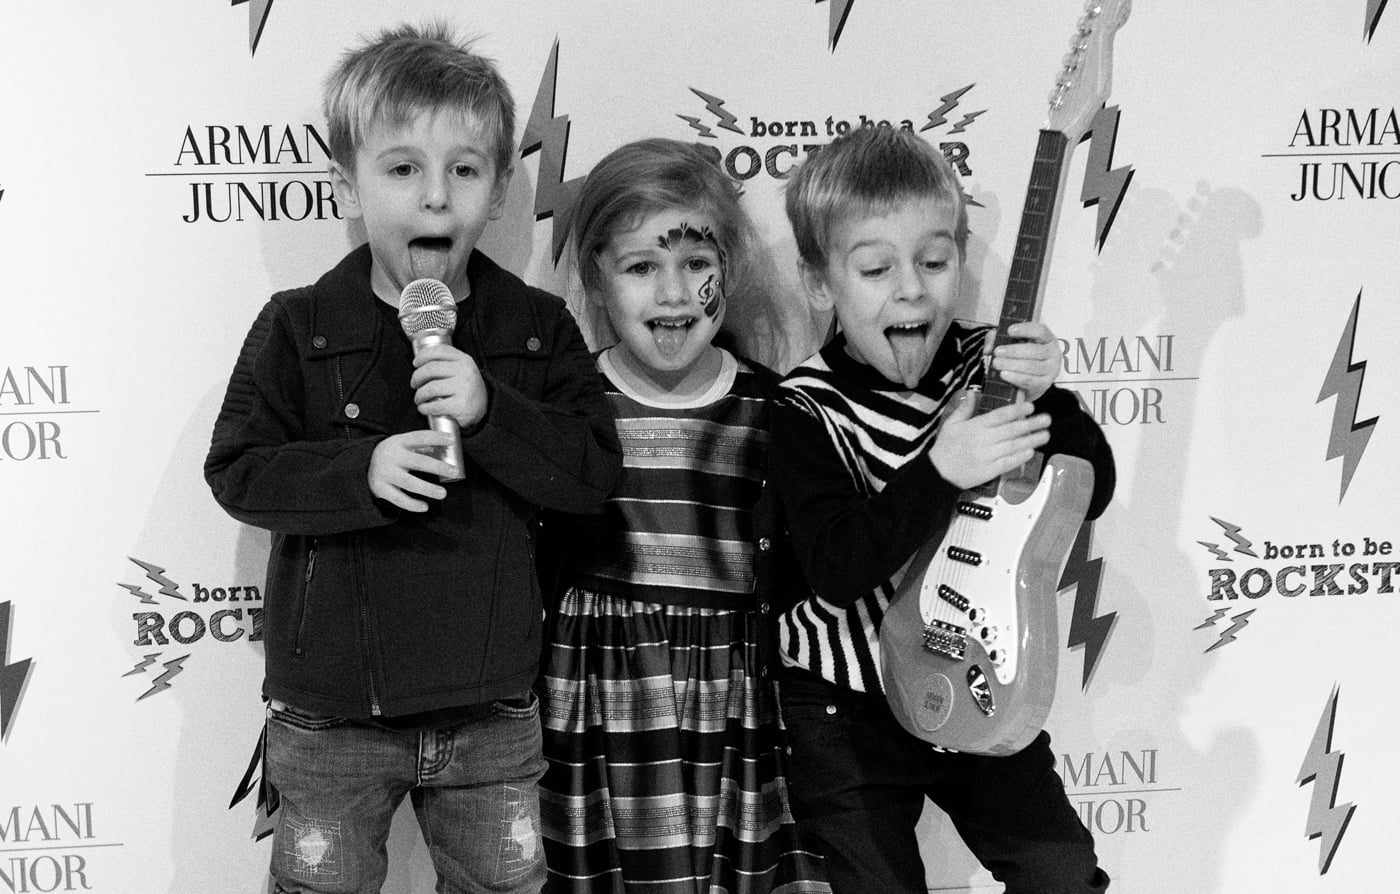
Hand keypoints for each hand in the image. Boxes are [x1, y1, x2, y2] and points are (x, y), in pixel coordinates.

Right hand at [368, 431, 457, 511]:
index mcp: (399, 442)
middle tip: (453, 471)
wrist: (363, 465)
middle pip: (417, 462)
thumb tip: (449, 453)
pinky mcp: (381, 489)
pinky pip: (399, 499)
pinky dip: (412, 504)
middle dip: (437, 467)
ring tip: (443, 493)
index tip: (451, 440)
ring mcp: (385, 474)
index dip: (436, 438)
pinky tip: (425, 506)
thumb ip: (423, 448)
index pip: (419, 438)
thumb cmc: (393, 455)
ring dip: (428, 489)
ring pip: (409, 483)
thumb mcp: (403, 445)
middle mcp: (392, 457)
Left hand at [410, 343, 486, 428]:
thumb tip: (420, 362)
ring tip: (419, 398)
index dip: (422, 356)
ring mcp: (464, 388)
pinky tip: (424, 408)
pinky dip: (424, 408)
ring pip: (430, 388)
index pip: (439, 351)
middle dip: (416, 378)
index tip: (416, 363)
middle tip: (415, 384)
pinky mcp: (460, 405)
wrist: (484, 408)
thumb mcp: (462, 369)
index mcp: (464, 360)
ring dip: (419, 395)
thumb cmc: (468, 388)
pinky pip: (435, 405)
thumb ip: (446, 362)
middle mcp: (465, 372)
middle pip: (430, 369)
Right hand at [928, 389, 1050, 489]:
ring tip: (1045, 435)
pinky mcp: (990, 471)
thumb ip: (965, 408)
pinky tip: (1031, 451)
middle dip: (1031, 424)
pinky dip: (1021, 457)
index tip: (1031, 407)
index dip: (1017, 410)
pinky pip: (1009, 462)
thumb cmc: (945, 447)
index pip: (1000, 415)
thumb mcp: (951, 424)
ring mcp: (988, 456)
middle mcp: (984, 440)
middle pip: (1012, 430)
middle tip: (1047, 419)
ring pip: (1014, 446)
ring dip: (1031, 440)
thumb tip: (974, 392)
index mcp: (975, 426)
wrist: (939, 473)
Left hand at [991, 321, 1059, 401]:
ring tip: (996, 363)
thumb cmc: (1021, 356)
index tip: (1009, 331)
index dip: (1025, 330)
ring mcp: (1051, 369)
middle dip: (1013, 351)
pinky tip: (1004, 374)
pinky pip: (1029, 381)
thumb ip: (996, 339)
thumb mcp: (1010, 343)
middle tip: (997, 352)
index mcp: (1047, 338)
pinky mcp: (1045, 383)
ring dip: (1011, 365)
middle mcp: (1053, 353)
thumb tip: (988, 348)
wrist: (1029, 379)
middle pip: (1034, 350)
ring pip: (1031, 366)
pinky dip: (1015, 377)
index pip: (1040, 331)